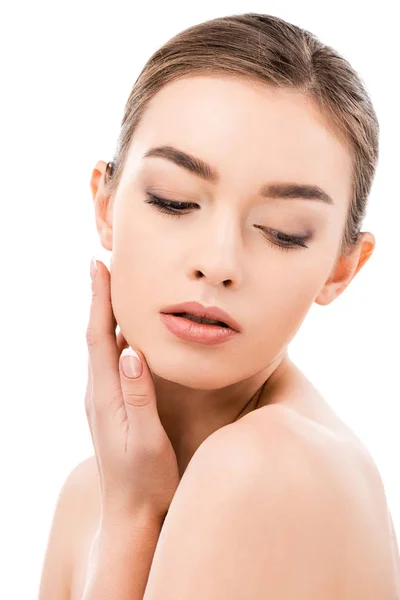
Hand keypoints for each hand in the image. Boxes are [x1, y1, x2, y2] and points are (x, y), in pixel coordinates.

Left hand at [85, 259, 179, 525]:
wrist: (131, 516)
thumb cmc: (145, 481)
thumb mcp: (146, 440)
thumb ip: (139, 396)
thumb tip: (131, 352)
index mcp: (104, 396)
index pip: (97, 337)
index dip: (98, 299)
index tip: (98, 265)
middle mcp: (97, 394)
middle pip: (95, 335)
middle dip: (99, 298)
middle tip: (107, 264)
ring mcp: (102, 401)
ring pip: (101, 347)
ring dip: (104, 315)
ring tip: (115, 288)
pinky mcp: (111, 408)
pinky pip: (109, 362)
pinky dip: (113, 338)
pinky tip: (124, 333)